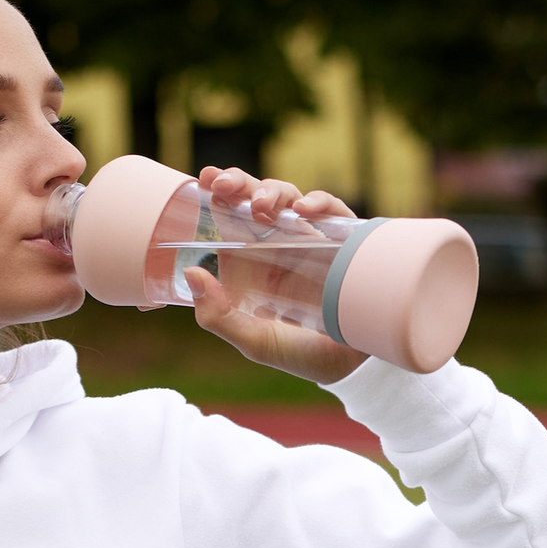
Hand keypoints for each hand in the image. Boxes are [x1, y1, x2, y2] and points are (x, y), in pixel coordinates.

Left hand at [187, 166, 368, 384]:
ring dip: (272, 192)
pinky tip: (302, 212)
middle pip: (257, 199)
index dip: (220, 195)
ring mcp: (311, 239)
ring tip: (261, 206)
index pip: (232, 219)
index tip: (205, 181)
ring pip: (289, 197)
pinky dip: (318, 203)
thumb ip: (218, 316)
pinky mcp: (343, 240)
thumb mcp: (253, 341)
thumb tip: (194, 273)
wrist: (352, 366)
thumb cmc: (302, 353)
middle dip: (239, 184)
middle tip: (223, 185)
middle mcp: (279, 246)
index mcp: (253, 264)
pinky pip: (331, 210)